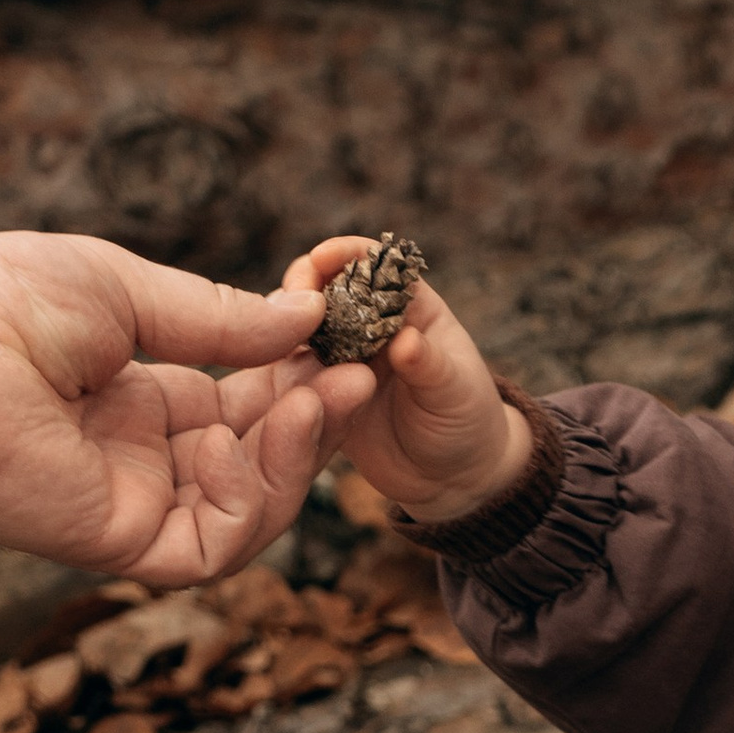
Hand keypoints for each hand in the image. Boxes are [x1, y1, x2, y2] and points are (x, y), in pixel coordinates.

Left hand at [0, 230, 351, 587]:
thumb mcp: (129, 294)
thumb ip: (220, 322)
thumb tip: (309, 319)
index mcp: (136, 405)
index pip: (244, 413)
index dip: (298, 387)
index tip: (344, 347)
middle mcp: (137, 463)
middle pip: (257, 468)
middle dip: (313, 424)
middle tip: (358, 372)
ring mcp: (126, 506)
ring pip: (245, 517)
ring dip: (295, 463)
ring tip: (320, 397)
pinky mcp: (111, 540)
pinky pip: (208, 547)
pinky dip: (247, 502)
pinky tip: (247, 436)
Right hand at [282, 238, 530, 522]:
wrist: (451, 478)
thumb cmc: (466, 423)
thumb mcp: (455, 392)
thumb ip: (429, 364)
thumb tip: (405, 342)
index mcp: (409, 307)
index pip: (375, 265)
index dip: (347, 254)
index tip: (322, 258)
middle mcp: (370, 325)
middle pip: (327, 287)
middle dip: (304, 285)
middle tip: (288, 300)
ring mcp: (341, 358)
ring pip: (303, 330)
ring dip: (284, 329)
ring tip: (271, 338)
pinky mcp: (322, 394)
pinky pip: (292, 376)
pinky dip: (278, 372)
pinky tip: (268, 377)